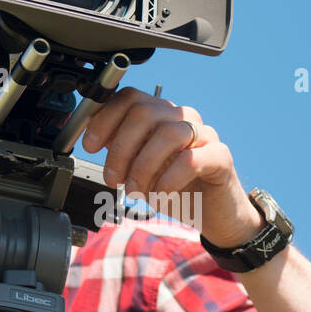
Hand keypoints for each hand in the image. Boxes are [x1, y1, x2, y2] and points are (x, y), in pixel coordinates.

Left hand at [80, 86, 262, 248]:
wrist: (212, 213)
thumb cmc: (172, 187)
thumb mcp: (137, 166)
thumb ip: (120, 148)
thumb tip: (91, 138)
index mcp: (159, 114)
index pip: (129, 98)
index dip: (104, 119)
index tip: (90, 146)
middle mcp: (182, 118)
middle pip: (143, 113)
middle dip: (120, 148)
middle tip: (113, 178)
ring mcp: (203, 135)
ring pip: (167, 133)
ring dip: (143, 166)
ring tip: (135, 192)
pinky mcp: (220, 157)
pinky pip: (191, 159)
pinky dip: (168, 179)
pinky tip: (159, 195)